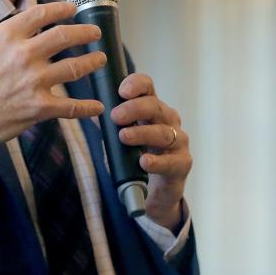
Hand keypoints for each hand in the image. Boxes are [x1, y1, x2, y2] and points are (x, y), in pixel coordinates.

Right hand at [0, 0, 105, 159]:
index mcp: (6, 36)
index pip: (41, 13)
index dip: (61, 9)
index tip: (72, 9)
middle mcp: (24, 55)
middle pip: (65, 37)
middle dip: (85, 33)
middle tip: (95, 33)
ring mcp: (33, 82)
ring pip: (74, 68)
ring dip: (92, 63)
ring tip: (101, 59)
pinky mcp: (37, 108)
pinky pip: (70, 107)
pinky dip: (87, 107)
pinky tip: (98, 107)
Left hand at [111, 73, 191, 230]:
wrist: (156, 190)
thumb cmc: (139, 156)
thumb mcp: (123, 137)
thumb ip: (110, 126)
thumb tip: (92, 113)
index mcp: (153, 109)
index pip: (148, 87)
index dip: (136, 84)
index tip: (121, 91)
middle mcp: (168, 120)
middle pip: (155, 106)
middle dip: (134, 109)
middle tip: (115, 116)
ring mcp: (179, 141)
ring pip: (164, 133)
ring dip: (142, 133)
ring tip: (124, 137)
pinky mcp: (182, 163)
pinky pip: (171, 161)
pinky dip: (157, 161)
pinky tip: (144, 162)